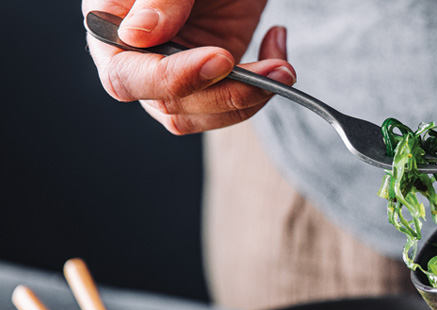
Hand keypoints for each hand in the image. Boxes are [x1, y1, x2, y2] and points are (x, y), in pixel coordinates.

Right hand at [82, 0, 295, 133]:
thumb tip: (135, 36)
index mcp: (110, 23)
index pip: (126, 77)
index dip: (173, 78)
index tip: (220, 58)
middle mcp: (137, 58)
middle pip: (170, 105)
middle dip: (227, 93)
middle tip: (273, 70)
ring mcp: (175, 72)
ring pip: (201, 116)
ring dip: (249, 99)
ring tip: (283, 68)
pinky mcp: (210, 81)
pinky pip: (229, 108)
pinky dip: (261, 90)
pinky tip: (277, 55)